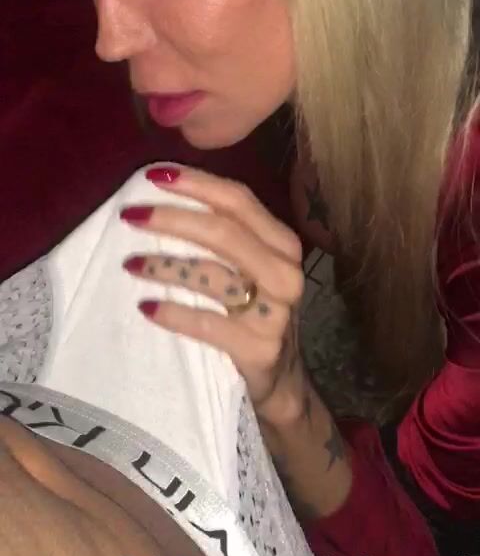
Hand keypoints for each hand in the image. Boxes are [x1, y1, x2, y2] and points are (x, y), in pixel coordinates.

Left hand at [121, 165, 308, 424]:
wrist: (281, 380)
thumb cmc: (254, 312)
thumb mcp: (252, 267)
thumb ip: (225, 234)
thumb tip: (166, 193)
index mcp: (283, 243)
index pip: (239, 201)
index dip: (196, 184)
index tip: (153, 175)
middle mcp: (285, 273)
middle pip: (224, 233)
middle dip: (172, 219)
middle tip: (130, 216)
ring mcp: (276, 314)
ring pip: (213, 276)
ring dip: (165, 265)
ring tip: (130, 263)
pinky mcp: (259, 349)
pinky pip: (207, 324)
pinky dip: (174, 313)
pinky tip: (146, 307)